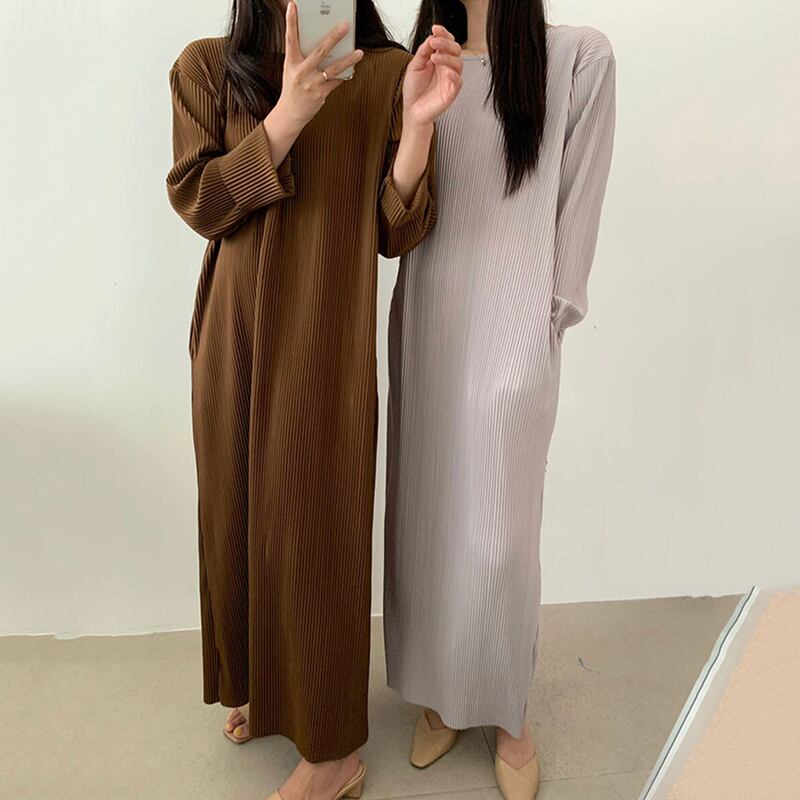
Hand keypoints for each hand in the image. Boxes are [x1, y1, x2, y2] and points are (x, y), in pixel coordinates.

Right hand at [271, 1, 363, 133]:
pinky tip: (352, 69)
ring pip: (333, 68)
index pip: (290, 39)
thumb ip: (302, 56)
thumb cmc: (292, 89)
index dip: (291, 22)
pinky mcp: (321, 94)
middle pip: (319, 51)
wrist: (290, 114)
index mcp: (291, 63)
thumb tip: (320, 42)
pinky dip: (344, 75)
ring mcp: (312, 83)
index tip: (293, 6)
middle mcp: (301, 72)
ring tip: (359, 53)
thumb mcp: (291, 70)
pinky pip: (336, 81)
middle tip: (345, 26)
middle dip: (333, 37)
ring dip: (348, 60)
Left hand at [402, 24, 462, 128]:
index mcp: (438, 60)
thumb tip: (431, 38)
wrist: (412, 111)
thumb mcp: (414, 66)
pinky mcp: (451, 92)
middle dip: (446, 43)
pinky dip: (454, 75)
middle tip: (434, 43)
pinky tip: (446, 72)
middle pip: (455, 49)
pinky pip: (458, 81)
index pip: (446, 42)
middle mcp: (445, 68)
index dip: (443, 34)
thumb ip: (423, 52)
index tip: (435, 28)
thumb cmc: (414, 91)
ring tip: (434, 58)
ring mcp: (450, 79)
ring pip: (458, 63)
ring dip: (447, 58)